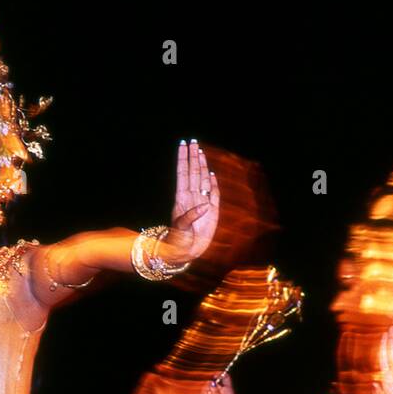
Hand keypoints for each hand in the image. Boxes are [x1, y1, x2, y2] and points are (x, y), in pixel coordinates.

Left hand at [169, 141, 219, 259]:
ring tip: (200, 152)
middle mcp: (191, 197)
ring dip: (202, 166)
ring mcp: (202, 203)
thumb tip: (205, 207)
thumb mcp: (180, 228)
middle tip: (193, 141)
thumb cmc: (178, 240)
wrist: (186, 252)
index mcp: (181, 198)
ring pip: (202, 179)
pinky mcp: (212, 211)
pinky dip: (213, 184)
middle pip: (193, 172)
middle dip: (193, 157)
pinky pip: (214, 194)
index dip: (183, 159)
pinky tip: (210, 174)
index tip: (182, 145)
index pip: (182, 173)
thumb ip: (190, 216)